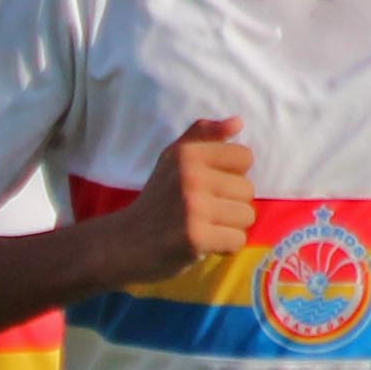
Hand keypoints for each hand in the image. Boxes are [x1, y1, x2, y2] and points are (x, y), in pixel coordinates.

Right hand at [98, 114, 259, 283]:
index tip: (209, 186)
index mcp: (187, 153)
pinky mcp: (196, 237)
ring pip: (246, 216)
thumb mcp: (172, 159)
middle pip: (247, 189)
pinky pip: (237, 240)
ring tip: (204, 227)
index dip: (231, 174)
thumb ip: (203, 135)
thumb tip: (238, 121)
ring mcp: (193, 207)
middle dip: (230, 205)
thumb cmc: (156, 200)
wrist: (123, 243)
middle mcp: (190, 176)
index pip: (244, 157)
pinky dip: (224, 247)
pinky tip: (203, 244)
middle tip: (202, 212)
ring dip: (229, 227)